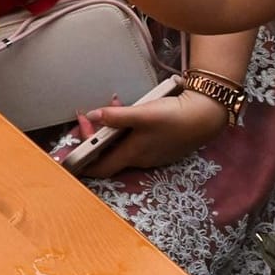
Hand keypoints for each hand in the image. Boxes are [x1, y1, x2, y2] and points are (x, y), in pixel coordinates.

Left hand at [67, 88, 231, 177]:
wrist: (208, 116)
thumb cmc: (174, 118)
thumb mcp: (143, 114)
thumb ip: (116, 117)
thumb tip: (92, 117)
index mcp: (132, 154)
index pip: (100, 168)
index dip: (82, 163)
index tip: (67, 155)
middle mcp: (140, 159)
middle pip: (108, 153)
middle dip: (94, 136)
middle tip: (86, 116)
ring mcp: (152, 154)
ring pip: (122, 144)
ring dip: (110, 129)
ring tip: (111, 106)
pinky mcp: (161, 145)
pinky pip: (135, 140)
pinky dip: (126, 128)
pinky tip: (130, 112)